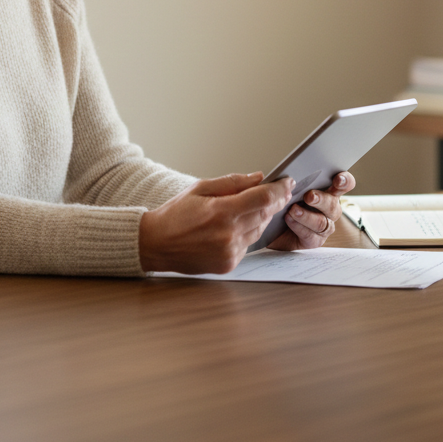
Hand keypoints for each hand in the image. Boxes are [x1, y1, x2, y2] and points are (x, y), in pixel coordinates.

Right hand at [139, 173, 292, 274]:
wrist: (156, 244)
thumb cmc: (176, 214)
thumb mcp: (201, 188)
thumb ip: (233, 182)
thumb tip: (259, 177)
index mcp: (221, 212)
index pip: (263, 199)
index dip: (279, 189)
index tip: (287, 182)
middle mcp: (228, 235)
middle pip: (265, 214)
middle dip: (274, 201)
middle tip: (279, 191)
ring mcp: (229, 252)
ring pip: (260, 230)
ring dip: (262, 216)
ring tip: (253, 206)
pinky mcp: (228, 264)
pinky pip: (248, 245)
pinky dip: (248, 232)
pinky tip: (237, 225)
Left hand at [267, 171, 355, 251]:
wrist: (267, 226)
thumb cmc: (278, 201)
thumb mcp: (280, 186)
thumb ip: (284, 181)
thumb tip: (285, 179)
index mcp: (326, 190)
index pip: (344, 184)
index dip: (345, 181)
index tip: (337, 179)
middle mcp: (328, 208)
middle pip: (333, 204)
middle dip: (322, 199)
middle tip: (309, 196)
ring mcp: (323, 226)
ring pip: (322, 222)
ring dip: (307, 216)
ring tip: (292, 210)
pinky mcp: (314, 240)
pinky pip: (311, 235)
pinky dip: (299, 227)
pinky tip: (289, 220)